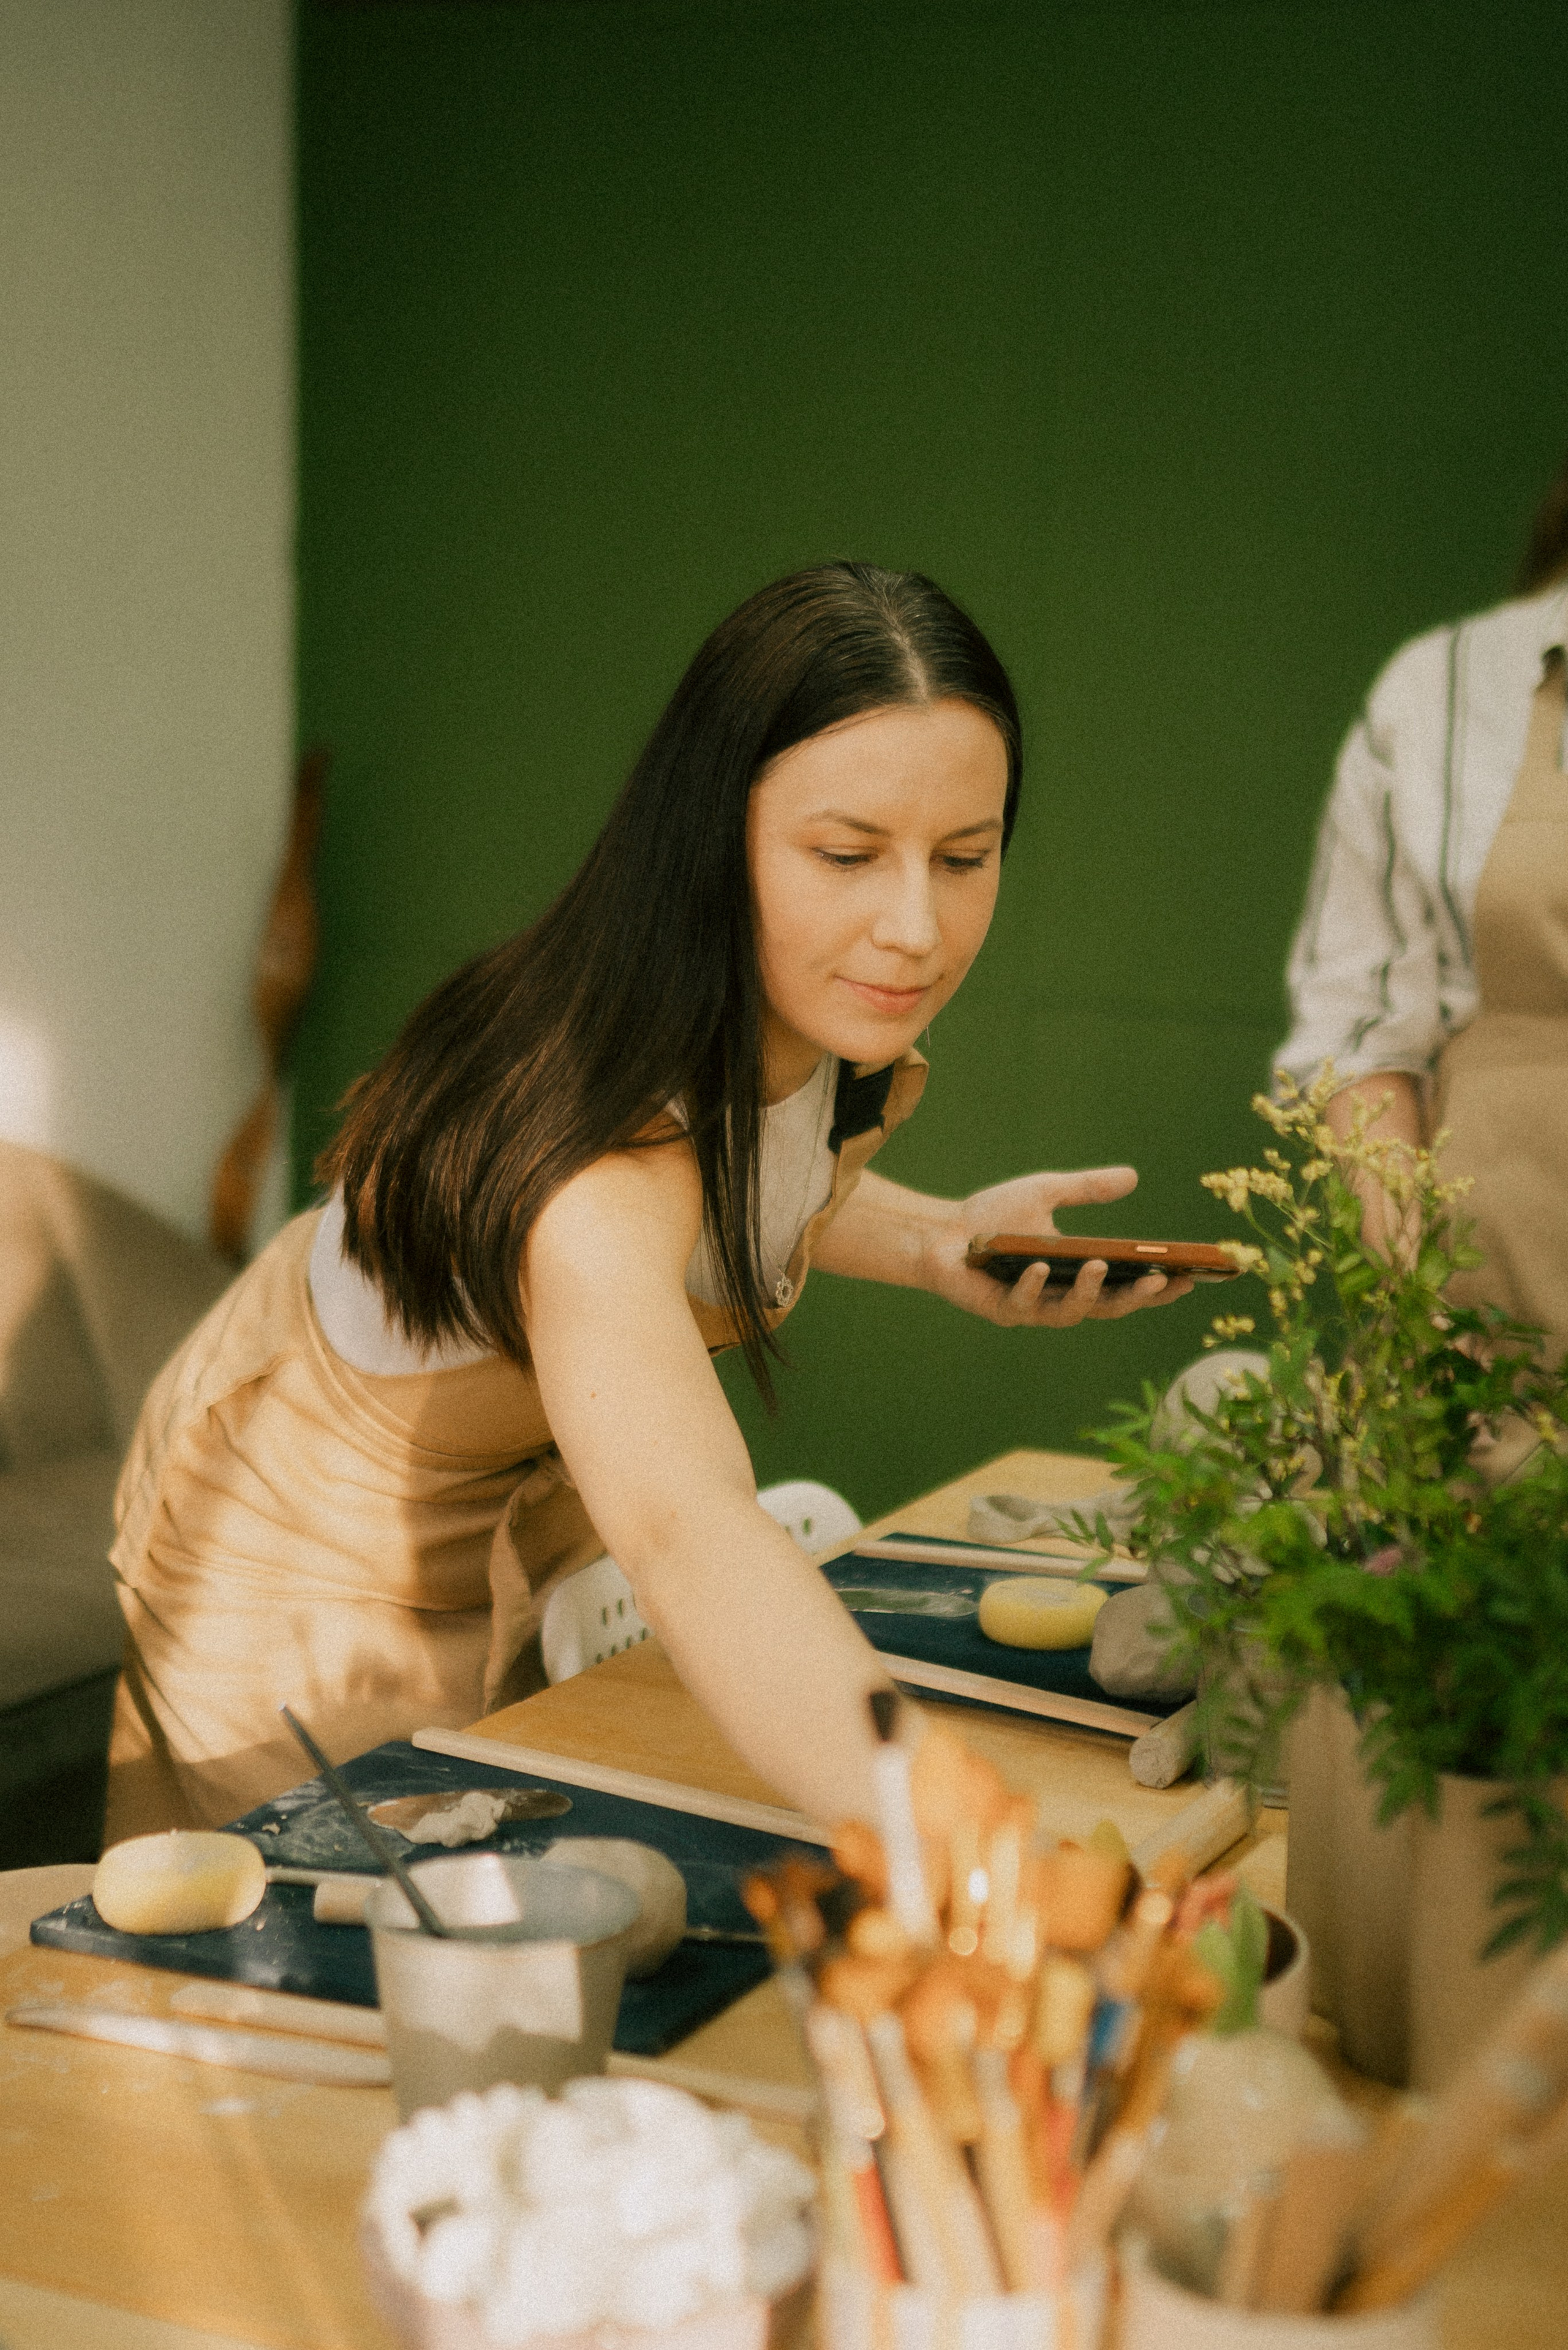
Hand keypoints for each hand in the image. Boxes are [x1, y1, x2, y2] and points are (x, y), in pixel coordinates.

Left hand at [921, 1165, 1194, 1326]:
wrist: (942, 1230)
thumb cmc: (994, 1217)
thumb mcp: (1046, 1193)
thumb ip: (1088, 1189)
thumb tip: (1133, 1176)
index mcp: (1077, 1276)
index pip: (1127, 1288)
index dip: (1158, 1289)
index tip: (1190, 1277)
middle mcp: (1059, 1299)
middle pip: (1108, 1308)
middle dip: (1137, 1298)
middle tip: (1160, 1281)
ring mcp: (1031, 1309)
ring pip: (1069, 1313)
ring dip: (1088, 1292)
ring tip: (1100, 1266)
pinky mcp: (1000, 1310)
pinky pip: (1022, 1305)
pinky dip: (1033, 1287)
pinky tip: (1039, 1267)